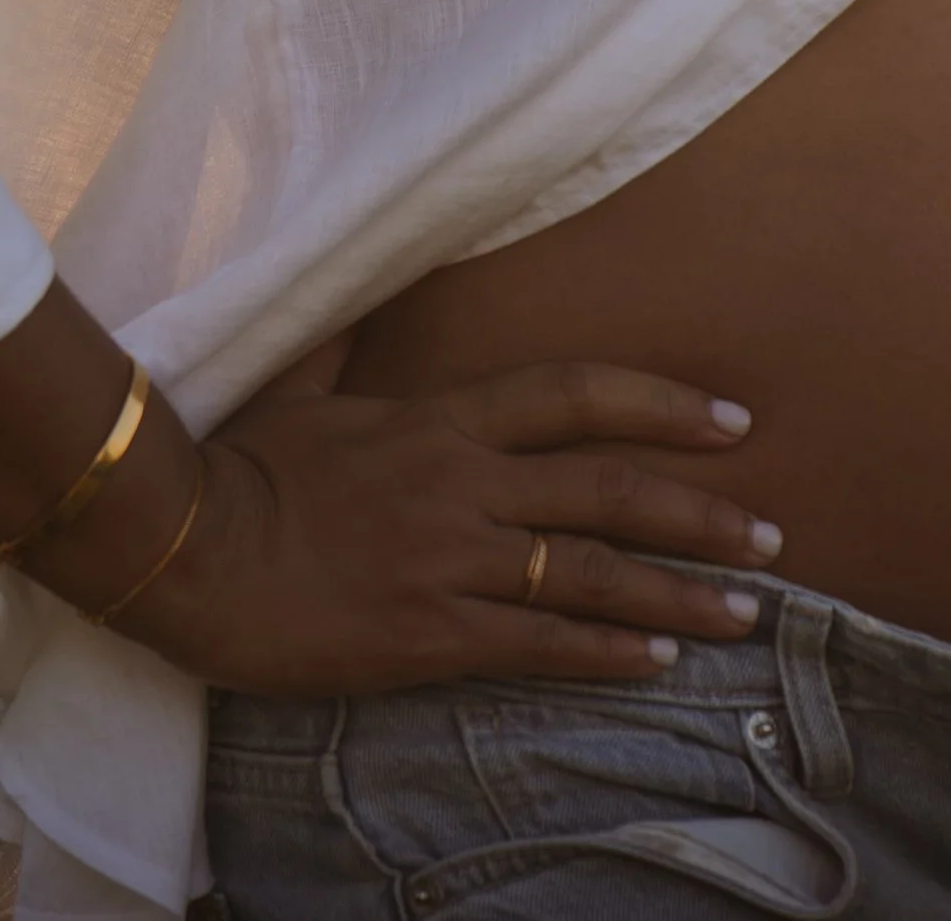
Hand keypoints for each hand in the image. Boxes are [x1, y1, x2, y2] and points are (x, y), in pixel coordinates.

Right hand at [118, 339, 784, 694]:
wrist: (179, 548)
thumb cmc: (237, 466)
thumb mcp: (305, 389)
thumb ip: (352, 343)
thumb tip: (368, 288)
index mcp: (443, 417)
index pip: (577, 395)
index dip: (660, 404)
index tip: (730, 420)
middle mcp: (465, 482)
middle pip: (610, 489)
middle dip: (701, 513)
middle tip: (772, 534)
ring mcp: (451, 560)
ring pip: (593, 573)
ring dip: (679, 594)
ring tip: (747, 611)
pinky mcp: (427, 634)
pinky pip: (538, 643)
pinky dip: (606, 651)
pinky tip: (657, 661)